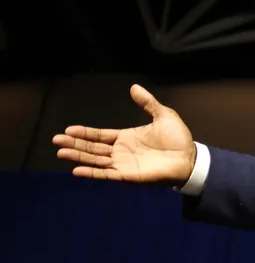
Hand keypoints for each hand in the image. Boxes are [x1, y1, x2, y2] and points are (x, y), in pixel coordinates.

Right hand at [52, 84, 196, 185]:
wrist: (189, 158)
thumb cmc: (177, 138)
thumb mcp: (163, 115)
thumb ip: (147, 102)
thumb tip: (134, 87)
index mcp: (126, 137)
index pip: (100, 135)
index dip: (85, 132)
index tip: (68, 129)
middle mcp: (120, 151)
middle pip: (92, 147)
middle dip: (75, 143)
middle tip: (56, 140)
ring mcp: (122, 164)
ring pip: (95, 160)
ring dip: (78, 156)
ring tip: (61, 152)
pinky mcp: (127, 175)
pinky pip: (106, 174)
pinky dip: (92, 173)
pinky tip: (77, 169)